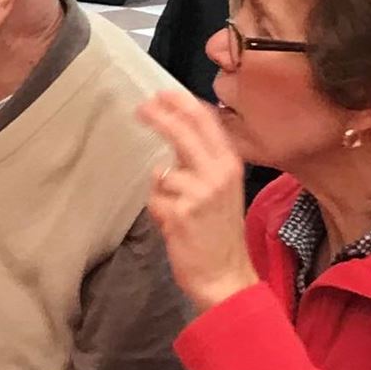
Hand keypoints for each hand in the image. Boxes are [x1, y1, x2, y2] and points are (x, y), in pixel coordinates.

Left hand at [137, 83, 259, 310]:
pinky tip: (174, 226)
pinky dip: (159, 212)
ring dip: (162, 194)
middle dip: (159, 117)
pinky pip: (155, 200)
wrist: (225, 275)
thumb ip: (202, 162)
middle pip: (182, 132)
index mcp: (230, 164)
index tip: (162, 94)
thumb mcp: (221, 190)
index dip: (181, 104)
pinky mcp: (180, 213)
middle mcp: (218, 173)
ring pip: (162, 173)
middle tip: (140, 109)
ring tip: (178, 214)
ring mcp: (199, 192)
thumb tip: (177, 134)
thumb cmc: (219, 234)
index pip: (205, 122)